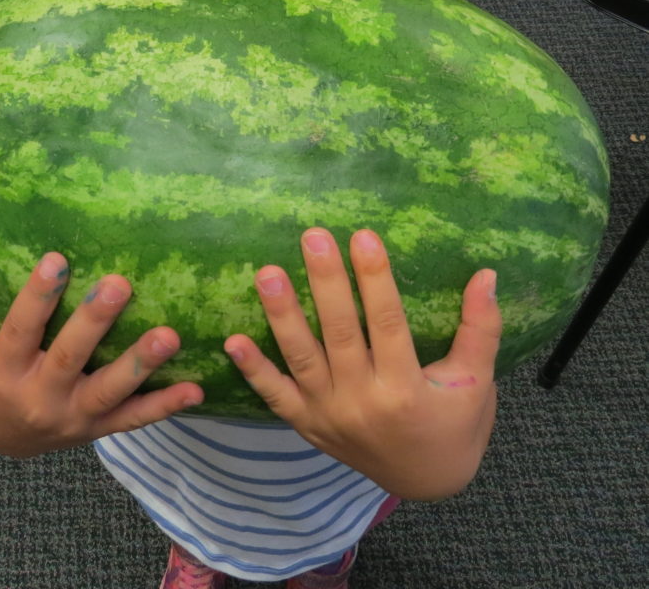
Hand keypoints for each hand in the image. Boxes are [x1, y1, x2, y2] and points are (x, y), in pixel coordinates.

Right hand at [0, 253, 203, 456]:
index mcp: (4, 373)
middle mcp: (41, 398)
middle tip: (120, 284)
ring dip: (140, 364)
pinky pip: (135, 420)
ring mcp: (74, 418)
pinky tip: (196, 388)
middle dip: (94, 323)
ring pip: (109, 392)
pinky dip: (166, 406)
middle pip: (70, 359)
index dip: (37, 297)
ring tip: (170, 335)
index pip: (20, 331)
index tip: (57, 258)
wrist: (4, 441)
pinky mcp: (100, 429)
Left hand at [224, 228, 500, 499]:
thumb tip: (487, 274)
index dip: (375, 279)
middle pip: (339, 333)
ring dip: (282, 316)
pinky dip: (254, 370)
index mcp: (405, 390)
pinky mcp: (308, 425)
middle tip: (312, 237)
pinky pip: (275, 397)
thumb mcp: (477, 382)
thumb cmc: (455, 425)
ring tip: (267, 272)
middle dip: (325, 283)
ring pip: (301, 359)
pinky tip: (232, 340)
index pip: (388, 324)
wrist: (427, 483)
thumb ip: (480, 328)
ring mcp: (329, 416)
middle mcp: (362, 403)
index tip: (363, 235)